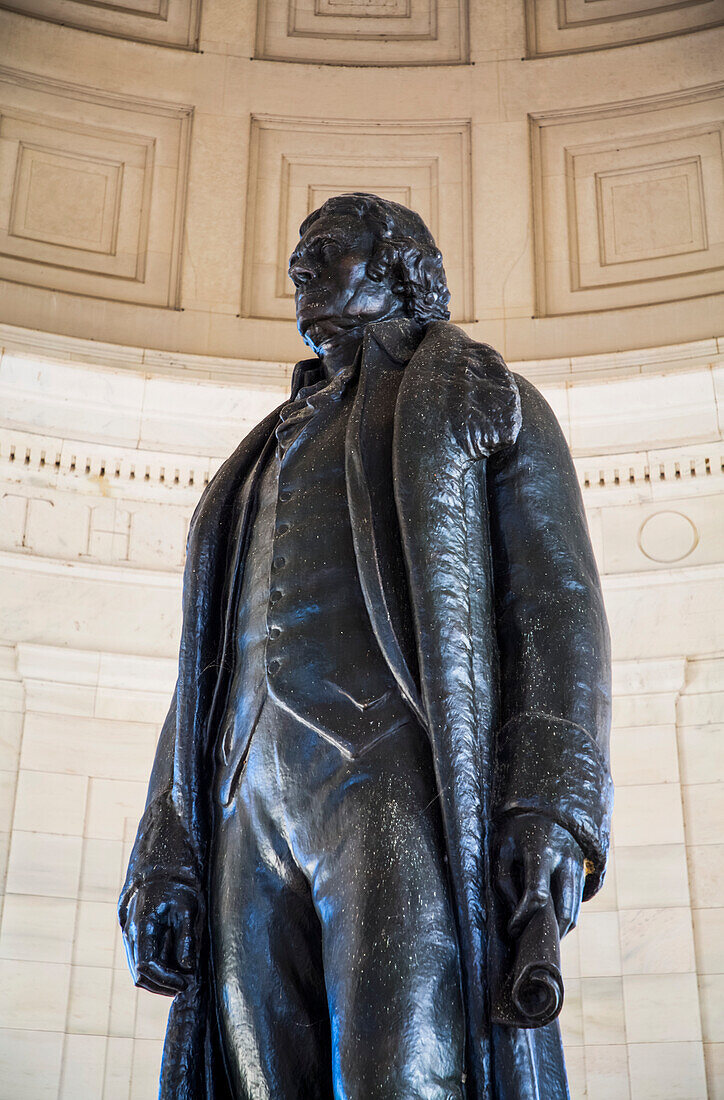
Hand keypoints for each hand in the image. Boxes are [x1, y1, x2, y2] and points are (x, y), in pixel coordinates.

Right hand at [121, 879, 198, 995]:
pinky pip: (140, 965)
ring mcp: (130, 939)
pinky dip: (155, 974)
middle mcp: (131, 936)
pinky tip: (174, 973)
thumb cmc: (176, 890)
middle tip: (186, 986)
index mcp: (142, 927)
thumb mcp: (187, 910)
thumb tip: (188, 968)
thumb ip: (186, 939)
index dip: (165, 979)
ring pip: (138, 973)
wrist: (160, 874)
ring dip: (158, 983)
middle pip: (140, 976)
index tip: (185, 984)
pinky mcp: (135, 941)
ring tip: (181, 982)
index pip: (147, 965)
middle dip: (162, 986)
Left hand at [495, 813, 584, 939]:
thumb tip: (515, 913)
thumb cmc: (518, 831)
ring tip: (538, 938)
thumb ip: (505, 881)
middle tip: (530, 944)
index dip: (524, 916)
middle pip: (565, 910)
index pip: (537, 892)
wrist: (549, 809)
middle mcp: (565, 861)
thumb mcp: (503, 848)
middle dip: (548, 933)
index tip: (512, 929)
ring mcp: (578, 868)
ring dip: (558, 930)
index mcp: (541, 850)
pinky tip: (548, 925)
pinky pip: (575, 904)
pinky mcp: (582, 874)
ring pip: (574, 911)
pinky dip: (564, 919)